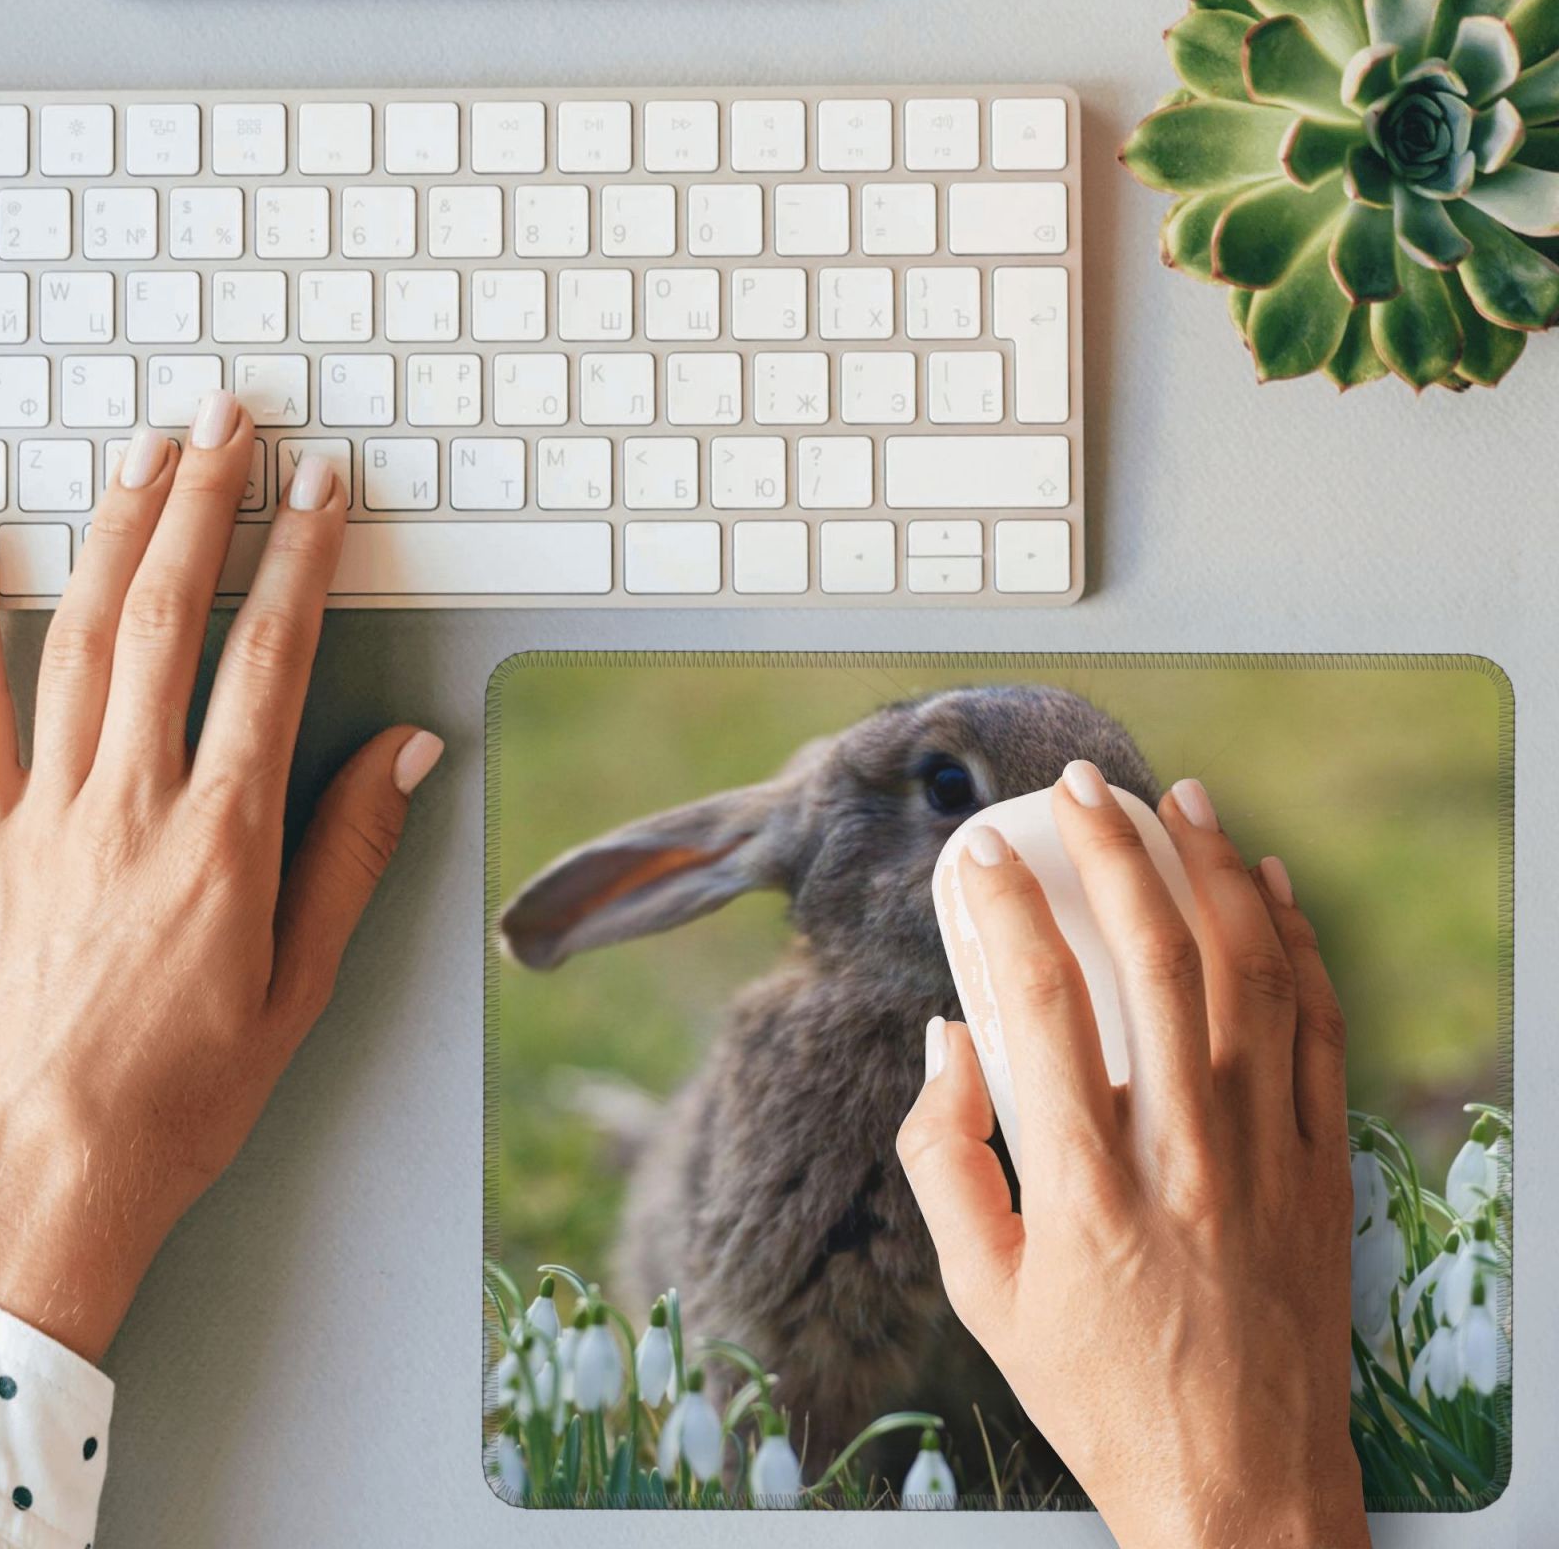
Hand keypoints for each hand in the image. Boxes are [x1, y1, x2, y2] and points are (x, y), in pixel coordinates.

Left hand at [0, 393, 441, 1362]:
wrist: (35, 1181)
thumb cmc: (180, 1095)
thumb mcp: (300, 985)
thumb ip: (350, 852)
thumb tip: (405, 751)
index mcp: (223, 841)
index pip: (273, 662)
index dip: (303, 562)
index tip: (323, 491)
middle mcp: (128, 807)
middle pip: (169, 621)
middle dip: (204, 507)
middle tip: (228, 421)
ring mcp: (37, 816)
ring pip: (75, 641)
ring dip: (114, 536)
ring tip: (144, 455)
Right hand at [898, 761, 1366, 1548]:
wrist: (1244, 1487)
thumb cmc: (1096, 1389)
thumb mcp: (983, 1295)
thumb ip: (945, 1161)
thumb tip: (946, 1041)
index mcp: (1086, 1190)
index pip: (1040, 1007)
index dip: (1004, 909)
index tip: (977, 853)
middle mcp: (1185, 1156)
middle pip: (1157, 963)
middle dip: (1113, 851)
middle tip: (1079, 787)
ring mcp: (1268, 1156)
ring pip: (1252, 976)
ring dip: (1212, 871)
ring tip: (1177, 800)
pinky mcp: (1322, 1165)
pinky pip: (1320, 1028)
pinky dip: (1298, 943)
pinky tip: (1267, 883)